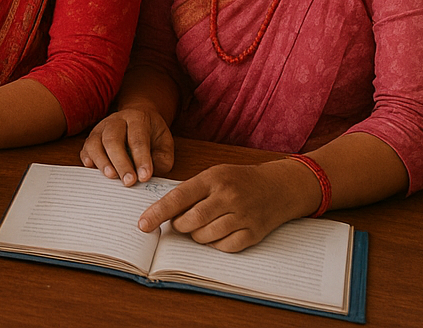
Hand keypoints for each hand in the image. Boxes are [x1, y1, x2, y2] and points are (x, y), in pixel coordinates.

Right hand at [81, 106, 175, 185]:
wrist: (138, 115)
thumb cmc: (152, 134)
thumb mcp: (165, 143)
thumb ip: (162, 159)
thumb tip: (149, 174)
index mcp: (137, 119)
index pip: (137, 139)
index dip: (141, 159)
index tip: (145, 177)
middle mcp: (115, 121)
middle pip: (113, 140)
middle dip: (121, 163)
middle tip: (129, 182)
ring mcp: (100, 129)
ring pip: (95, 143)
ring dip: (102, 161)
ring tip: (112, 176)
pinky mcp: (91, 139)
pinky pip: (85, 149)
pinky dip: (88, 159)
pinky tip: (94, 170)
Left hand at [139, 160, 321, 251]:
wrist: (280, 187)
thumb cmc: (239, 180)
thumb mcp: (213, 175)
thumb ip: (190, 191)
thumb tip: (163, 214)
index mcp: (213, 179)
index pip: (178, 197)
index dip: (158, 213)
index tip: (143, 225)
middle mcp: (228, 197)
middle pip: (191, 221)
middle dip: (179, 226)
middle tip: (180, 223)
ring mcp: (243, 216)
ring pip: (205, 236)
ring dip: (196, 236)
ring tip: (201, 226)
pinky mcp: (254, 233)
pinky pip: (224, 247)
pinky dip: (215, 244)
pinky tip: (218, 233)